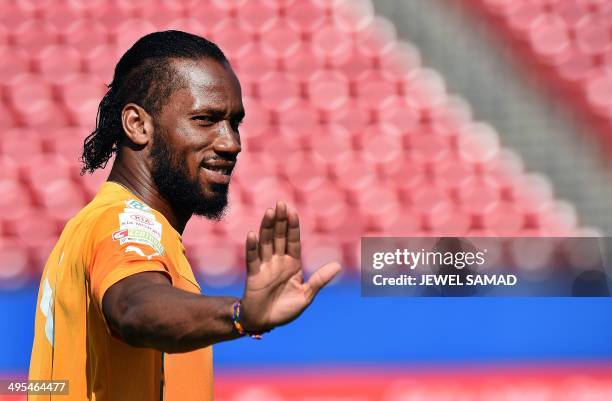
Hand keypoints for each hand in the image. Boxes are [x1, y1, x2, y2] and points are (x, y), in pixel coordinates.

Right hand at [240, 201, 340, 331]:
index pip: (293, 241)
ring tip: (269, 212)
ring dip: (266, 227)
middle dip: (280, 220)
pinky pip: (252, 259)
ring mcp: (265, 267)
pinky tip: (252, 234)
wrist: (265, 323)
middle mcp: (278, 261)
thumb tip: (338, 266)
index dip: (292, 226)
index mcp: (292, 264)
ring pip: (266, 243)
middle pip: (279, 237)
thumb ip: (319, 280)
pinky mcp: (253, 276)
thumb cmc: (285, 309)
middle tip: (281, 204)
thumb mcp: (306, 295)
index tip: (292, 211)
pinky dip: (252, 247)